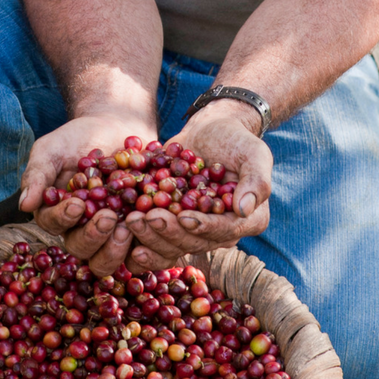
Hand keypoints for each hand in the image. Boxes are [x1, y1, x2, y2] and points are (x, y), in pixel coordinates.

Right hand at [19, 114, 155, 275]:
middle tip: (109, 217)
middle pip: (81, 249)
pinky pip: (141, 250)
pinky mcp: (137, 233)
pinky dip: (147, 242)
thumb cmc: (77, 138)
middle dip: (93, 237)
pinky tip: (153, 225)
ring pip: (108, 259)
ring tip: (129, 225)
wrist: (117, 127)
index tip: (77, 203)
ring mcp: (110, 236)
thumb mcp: (52, 149)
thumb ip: (37, 174)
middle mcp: (80, 231)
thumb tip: (25, 204)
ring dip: (116, 249)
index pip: (53, 225)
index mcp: (56, 214)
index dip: (63, 218)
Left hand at [125, 102, 272, 271]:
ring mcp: (192, 233)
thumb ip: (256, 179)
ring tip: (131, 221)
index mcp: (247, 221)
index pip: (224, 231)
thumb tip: (245, 208)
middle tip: (145, 217)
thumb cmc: (236, 140)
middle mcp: (220, 234)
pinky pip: (153, 244)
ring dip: (148, 237)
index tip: (184, 217)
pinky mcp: (170, 228)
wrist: (210, 132)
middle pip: (192, 243)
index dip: (203, 226)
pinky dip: (137, 242)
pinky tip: (121, 235)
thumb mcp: (254, 152)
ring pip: (170, 247)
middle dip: (167, 232)